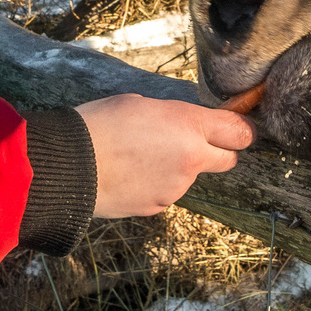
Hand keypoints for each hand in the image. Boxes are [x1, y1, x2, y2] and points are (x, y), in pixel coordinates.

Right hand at [77, 93, 251, 217]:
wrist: (69, 166)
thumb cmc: (99, 125)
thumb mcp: (142, 104)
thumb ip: (173, 116)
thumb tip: (185, 125)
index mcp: (189, 126)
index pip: (240, 132)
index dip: (241, 130)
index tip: (236, 127)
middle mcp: (191, 160)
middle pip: (227, 160)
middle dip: (217, 151)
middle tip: (191, 141)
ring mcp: (176, 188)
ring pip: (190, 177)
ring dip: (176, 168)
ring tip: (138, 156)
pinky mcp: (157, 206)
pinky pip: (166, 192)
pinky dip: (155, 184)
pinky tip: (129, 173)